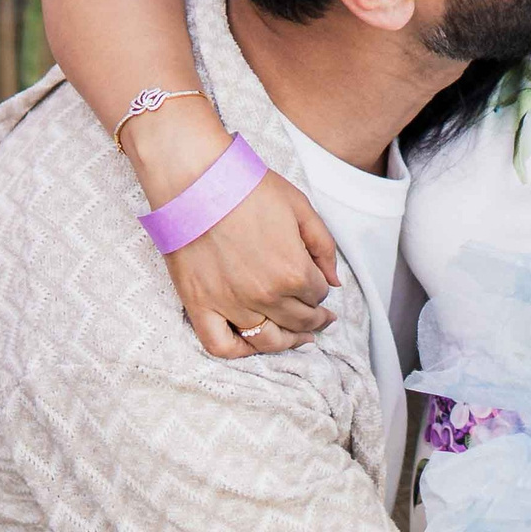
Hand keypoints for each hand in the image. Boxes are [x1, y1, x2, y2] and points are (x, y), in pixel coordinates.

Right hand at [125, 106, 341, 358]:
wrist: (194, 179)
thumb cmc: (248, 187)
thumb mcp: (301, 207)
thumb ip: (324, 247)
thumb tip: (335, 282)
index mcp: (293, 271)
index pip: (318, 294)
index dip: (321, 287)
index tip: (317, 281)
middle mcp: (265, 296)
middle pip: (299, 320)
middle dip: (316, 319)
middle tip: (321, 318)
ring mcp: (230, 305)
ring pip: (268, 341)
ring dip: (289, 342)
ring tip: (299, 337)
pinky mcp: (199, 306)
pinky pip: (221, 346)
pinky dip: (240, 352)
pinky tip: (254, 344)